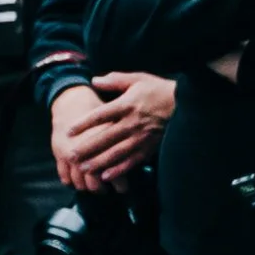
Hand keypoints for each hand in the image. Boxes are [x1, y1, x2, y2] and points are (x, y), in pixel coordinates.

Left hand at [51, 72, 175, 187]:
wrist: (185, 105)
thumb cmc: (158, 90)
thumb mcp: (137, 79)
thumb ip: (115, 80)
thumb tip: (94, 80)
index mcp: (127, 104)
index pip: (101, 115)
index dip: (84, 123)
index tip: (69, 131)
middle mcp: (132, 123)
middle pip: (105, 137)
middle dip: (87, 148)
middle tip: (70, 156)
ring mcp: (141, 138)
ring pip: (116, 153)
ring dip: (99, 162)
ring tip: (83, 168)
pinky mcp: (149, 148)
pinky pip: (132, 161)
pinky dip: (119, 170)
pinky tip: (106, 176)